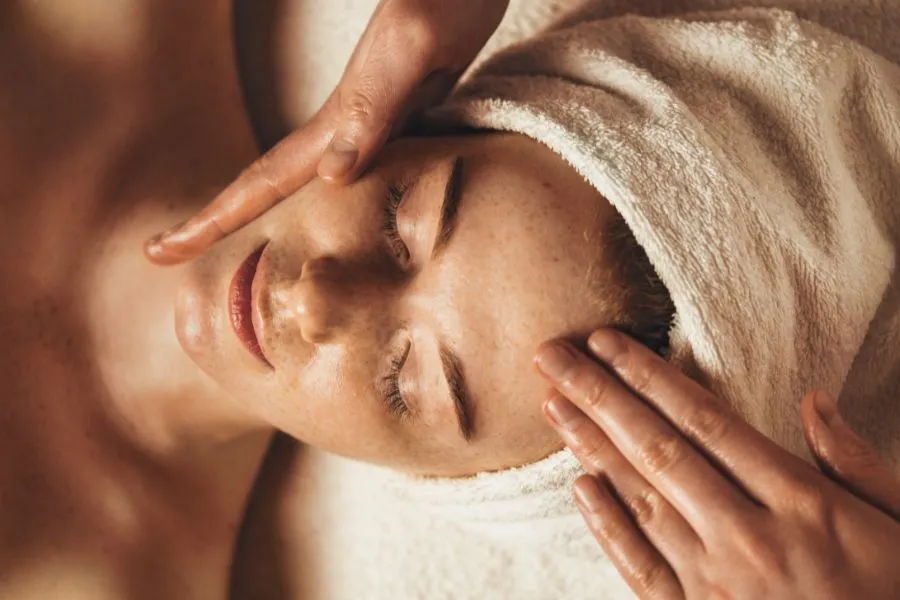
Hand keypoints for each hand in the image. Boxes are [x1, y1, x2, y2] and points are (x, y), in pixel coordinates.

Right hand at [144, 0, 508, 264]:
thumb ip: (371, 111)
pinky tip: (321, 218)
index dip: (213, 219)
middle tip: (163, 253)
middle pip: (267, 186)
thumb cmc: (443, 6)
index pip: (262, 180)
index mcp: (335, 120)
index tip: (161, 250)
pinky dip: (321, 208)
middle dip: (216, 221)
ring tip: (229, 247)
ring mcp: (365, 130)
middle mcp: (340, 130)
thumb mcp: (411, 51)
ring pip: (301, 187)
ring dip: (262, 217)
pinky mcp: (396, 128)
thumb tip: (328, 178)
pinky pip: (349, 182)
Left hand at [534, 330, 899, 598]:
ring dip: (591, 447)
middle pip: (658, 448)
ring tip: (553, 405)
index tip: (608, 343)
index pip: (707, 420)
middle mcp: (751, 536)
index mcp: (803, 503)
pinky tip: (579, 487)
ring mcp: (718, 584)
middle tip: (552, 357)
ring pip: (640, 499)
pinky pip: (640, 568)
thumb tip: (814, 401)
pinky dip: (607, 526)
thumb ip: (855, 463)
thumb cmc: (896, 596)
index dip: (650, 375)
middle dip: (598, 396)